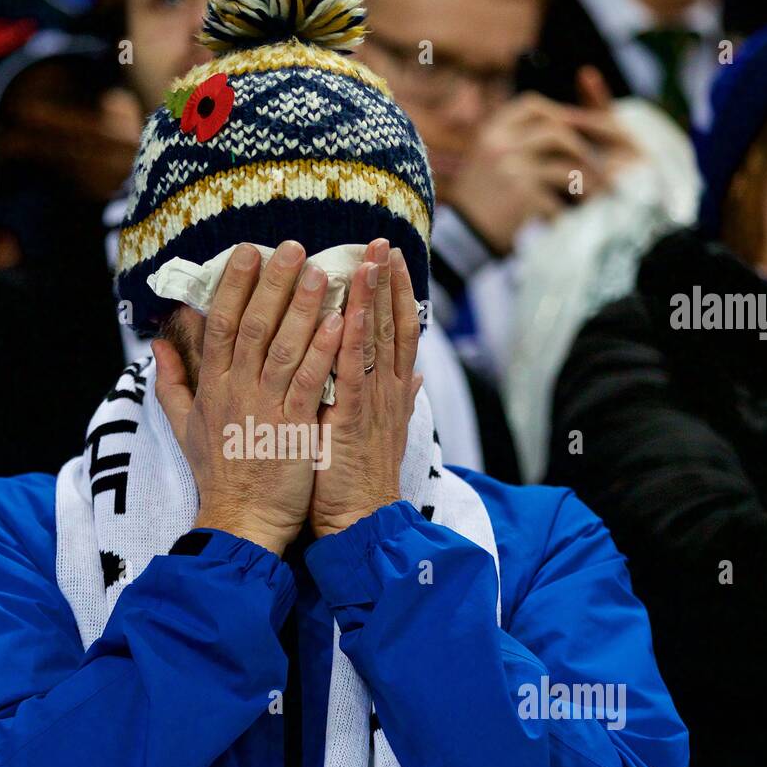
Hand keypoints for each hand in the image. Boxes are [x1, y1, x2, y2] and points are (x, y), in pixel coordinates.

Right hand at [153, 240, 342, 556]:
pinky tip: (339, 321)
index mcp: (213, 387)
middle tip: (290, 245)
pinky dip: (324, 350)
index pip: (222, 324)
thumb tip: (157, 346)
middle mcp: (237, 390)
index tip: (249, 251)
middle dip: (272, 282)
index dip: (236, 286)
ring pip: (284, 346)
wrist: (241, 521)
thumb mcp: (184, 427)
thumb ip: (171, 383)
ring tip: (320, 271)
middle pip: (254, 325)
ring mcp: (266, 408)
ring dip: (302, 306)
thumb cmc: (219, 475)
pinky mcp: (294, 428)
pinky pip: (311, 382)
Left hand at [310, 238, 421, 538]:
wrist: (360, 524)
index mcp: (390, 394)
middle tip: (385, 242)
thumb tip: (416, 373)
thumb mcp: (379, 432)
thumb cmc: (359, 481)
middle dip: (390, 283)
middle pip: (393, 326)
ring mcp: (372, 403)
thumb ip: (397, 399)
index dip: (396, 295)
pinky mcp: (352, 417)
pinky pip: (354, 370)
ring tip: (373, 258)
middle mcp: (388, 392)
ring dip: (376, 297)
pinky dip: (354, 337)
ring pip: (376, 339)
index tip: (391, 259)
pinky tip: (350, 308)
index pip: (396, 334)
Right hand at [447, 84, 637, 254]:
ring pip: (566, 168)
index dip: (559, 114)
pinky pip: (559, 203)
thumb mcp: (484, 161)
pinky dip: (567, 216)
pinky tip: (569, 223)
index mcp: (490, 133)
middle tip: (595, 167)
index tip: (574, 130)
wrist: (459, 240)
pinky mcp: (522, 199)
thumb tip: (560, 129)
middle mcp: (499, 146)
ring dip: (585, 185)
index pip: (532, 106)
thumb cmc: (476, 204)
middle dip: (581, 151)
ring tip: (594, 197)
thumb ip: (512, 142)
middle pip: (557, 133)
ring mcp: (511, 171)